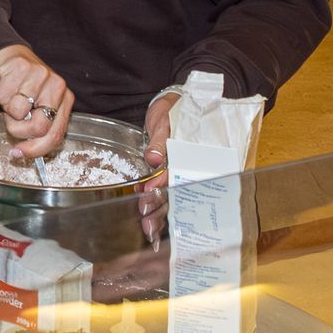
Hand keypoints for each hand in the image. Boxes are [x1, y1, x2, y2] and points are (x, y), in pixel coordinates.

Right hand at [0, 44, 71, 158]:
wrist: (9, 56)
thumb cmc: (21, 87)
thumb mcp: (34, 109)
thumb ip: (36, 127)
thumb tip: (23, 151)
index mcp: (65, 100)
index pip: (55, 135)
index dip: (35, 150)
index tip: (19, 153)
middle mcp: (58, 86)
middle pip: (39, 127)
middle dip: (19, 130)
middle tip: (12, 120)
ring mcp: (41, 74)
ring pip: (18, 111)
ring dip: (7, 108)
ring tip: (11, 96)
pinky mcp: (22, 66)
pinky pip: (4, 96)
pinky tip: (5, 83)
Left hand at [135, 93, 179, 243]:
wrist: (172, 103)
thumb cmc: (170, 111)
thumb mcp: (163, 121)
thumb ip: (159, 141)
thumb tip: (154, 158)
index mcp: (184, 156)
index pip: (174, 176)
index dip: (160, 187)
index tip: (147, 195)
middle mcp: (182, 168)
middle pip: (174, 193)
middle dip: (160, 210)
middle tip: (148, 226)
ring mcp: (175, 172)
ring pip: (168, 198)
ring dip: (158, 214)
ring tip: (148, 230)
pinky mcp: (166, 174)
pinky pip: (162, 192)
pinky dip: (154, 205)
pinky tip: (147, 219)